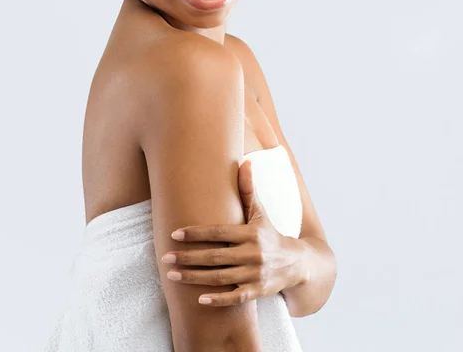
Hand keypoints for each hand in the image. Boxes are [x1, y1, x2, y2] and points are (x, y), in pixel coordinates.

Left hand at [161, 158, 308, 305]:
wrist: (296, 263)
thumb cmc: (270, 234)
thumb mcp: (260, 213)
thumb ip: (248, 190)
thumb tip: (245, 161)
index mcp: (250, 233)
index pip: (218, 232)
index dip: (196, 233)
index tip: (174, 233)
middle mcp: (253, 254)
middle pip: (215, 257)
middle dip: (188, 258)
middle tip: (165, 257)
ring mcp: (255, 274)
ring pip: (220, 278)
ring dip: (194, 278)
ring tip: (172, 275)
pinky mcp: (257, 292)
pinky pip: (235, 298)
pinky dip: (218, 300)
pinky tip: (198, 300)